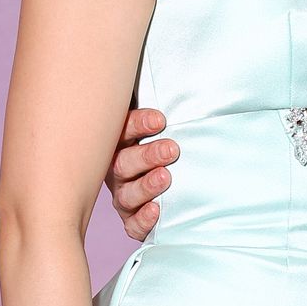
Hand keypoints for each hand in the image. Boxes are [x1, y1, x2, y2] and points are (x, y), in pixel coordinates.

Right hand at [106, 109, 177, 240]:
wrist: (171, 185)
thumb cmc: (166, 148)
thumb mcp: (163, 129)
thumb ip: (164, 115)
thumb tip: (188, 81)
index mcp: (122, 145)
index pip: (123, 131)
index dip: (139, 124)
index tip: (160, 120)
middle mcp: (118, 171)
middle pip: (124, 163)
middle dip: (147, 155)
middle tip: (171, 149)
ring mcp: (124, 197)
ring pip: (128, 194)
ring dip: (146, 185)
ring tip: (165, 177)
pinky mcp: (132, 221)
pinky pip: (133, 224)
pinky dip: (144, 218)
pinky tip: (157, 210)